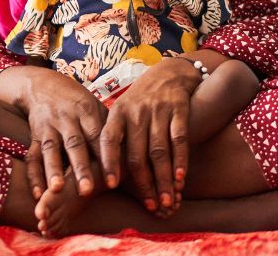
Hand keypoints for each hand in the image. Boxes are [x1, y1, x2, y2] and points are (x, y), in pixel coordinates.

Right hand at [0, 65, 107, 200]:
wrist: (44, 85)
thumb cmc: (78, 103)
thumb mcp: (95, 107)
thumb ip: (109, 128)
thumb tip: (134, 154)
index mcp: (88, 112)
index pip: (99, 137)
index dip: (107, 158)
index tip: (115, 181)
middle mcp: (68, 119)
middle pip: (75, 145)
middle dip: (81, 168)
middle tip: (87, 191)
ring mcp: (49, 127)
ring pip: (51, 150)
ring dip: (54, 171)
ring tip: (57, 190)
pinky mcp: (35, 136)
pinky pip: (33, 156)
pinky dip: (34, 176)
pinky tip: (38, 194)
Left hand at [100, 58, 200, 215]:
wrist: (170, 72)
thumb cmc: (141, 100)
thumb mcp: (122, 111)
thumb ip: (113, 137)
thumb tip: (96, 174)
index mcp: (117, 113)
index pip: (109, 140)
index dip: (109, 163)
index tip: (111, 186)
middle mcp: (136, 111)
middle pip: (137, 154)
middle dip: (144, 184)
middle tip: (150, 206)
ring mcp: (158, 110)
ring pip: (159, 151)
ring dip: (163, 179)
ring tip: (167, 200)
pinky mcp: (179, 108)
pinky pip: (179, 139)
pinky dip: (180, 160)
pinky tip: (181, 178)